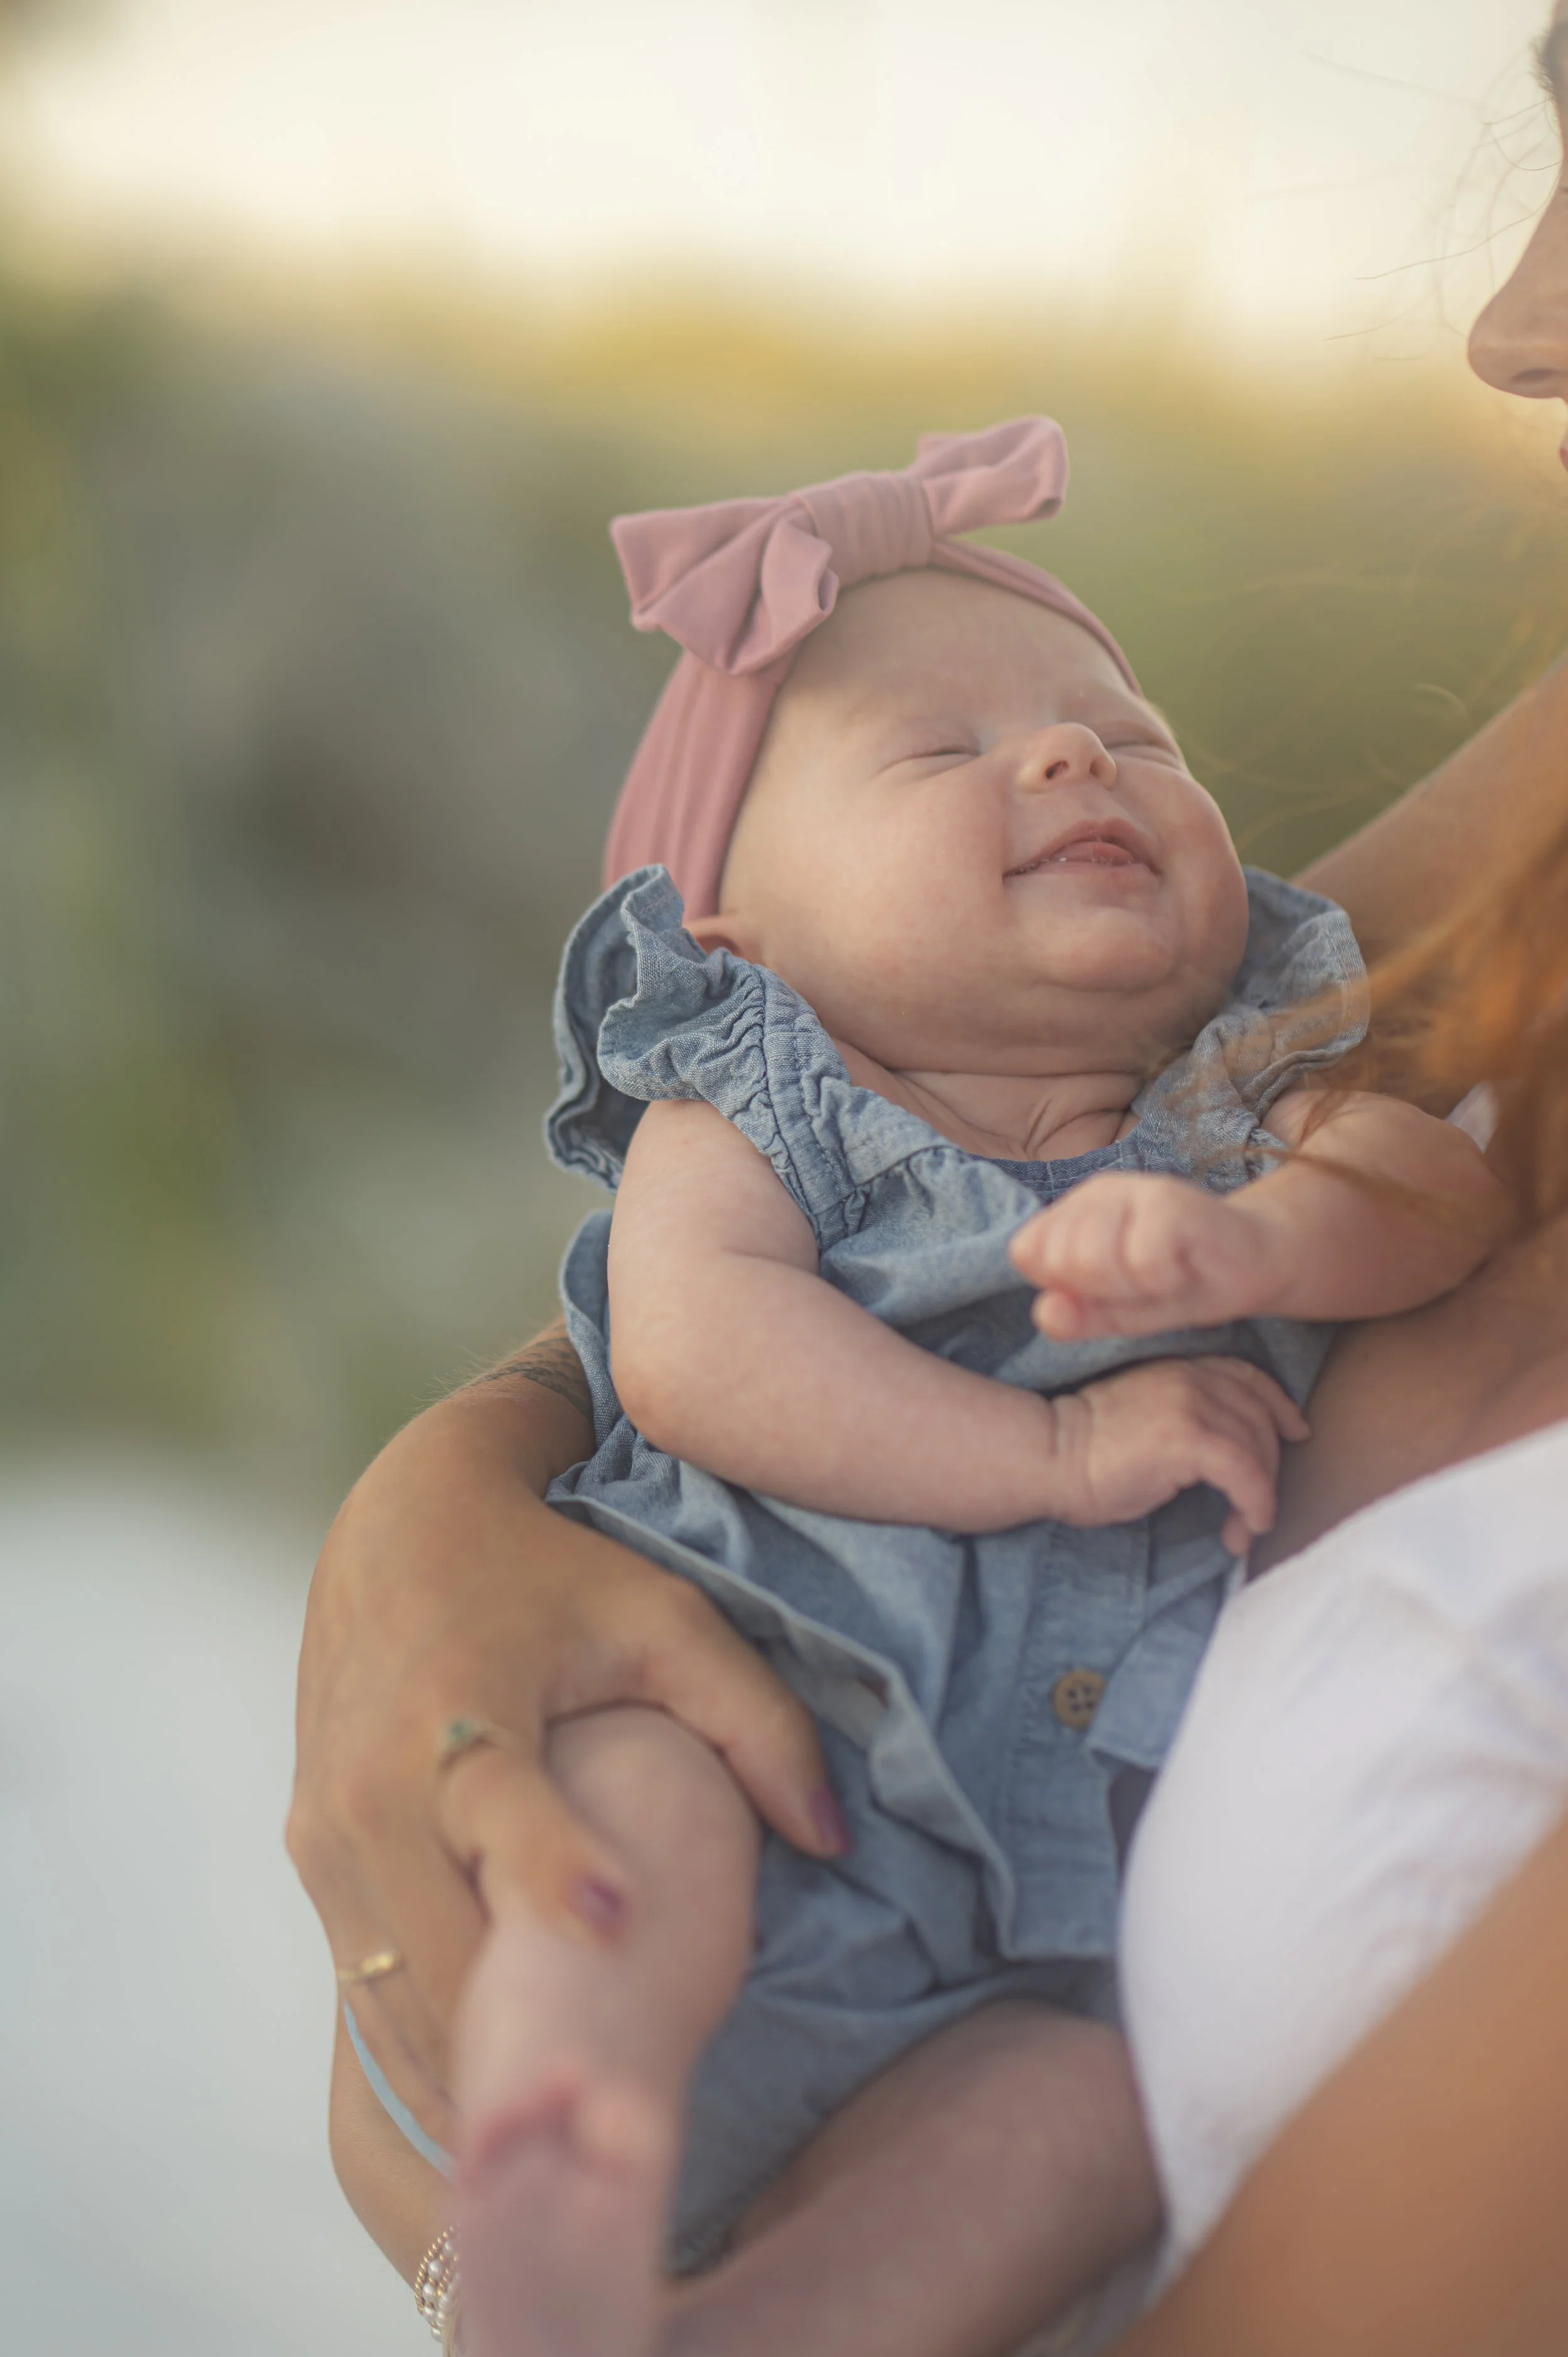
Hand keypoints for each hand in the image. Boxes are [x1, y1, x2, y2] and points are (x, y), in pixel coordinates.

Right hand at [287, 1367, 836, 2151]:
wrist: (396, 1531)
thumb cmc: (548, 1577)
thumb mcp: (664, 1619)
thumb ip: (755, 1722)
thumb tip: (831, 1842)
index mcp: (457, 1705)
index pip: (501, 1806)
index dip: (553, 1868)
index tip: (614, 1924)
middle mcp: (372, 1782)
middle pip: (438, 1946)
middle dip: (516, 2043)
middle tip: (605, 2121)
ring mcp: (328, 1832)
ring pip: (392, 1996)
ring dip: (467, 2074)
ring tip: (558, 2159)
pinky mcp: (313, 1859)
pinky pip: (366, 1985)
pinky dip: (425, 2050)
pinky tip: (495, 2112)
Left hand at [1010, 1172, 1278, 1340]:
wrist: (1256, 1265)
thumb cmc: (1180, 1284)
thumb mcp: (1119, 1312)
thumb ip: (1077, 1315)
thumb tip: (1044, 1312)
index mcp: (1076, 1210)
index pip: (1027, 1251)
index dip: (1064, 1284)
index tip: (1108, 1286)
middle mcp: (1101, 1191)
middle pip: (1059, 1259)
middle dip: (1101, 1289)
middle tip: (1143, 1281)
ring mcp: (1138, 1190)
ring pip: (1094, 1259)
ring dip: (1134, 1286)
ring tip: (1163, 1274)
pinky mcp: (1174, 1201)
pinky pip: (1144, 1262)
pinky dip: (1166, 1280)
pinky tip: (1186, 1267)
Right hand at [1051, 1355, 1308, 1554]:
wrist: (1048, 1455)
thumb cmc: (1086, 1450)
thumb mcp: (1145, 1416)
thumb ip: (1187, 1415)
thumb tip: (1230, 1454)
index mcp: (1180, 1366)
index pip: (1247, 1377)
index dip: (1278, 1405)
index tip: (1295, 1431)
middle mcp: (1192, 1376)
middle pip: (1260, 1418)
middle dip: (1270, 1467)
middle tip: (1256, 1511)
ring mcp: (1191, 1403)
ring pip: (1258, 1448)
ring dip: (1261, 1496)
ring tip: (1244, 1529)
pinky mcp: (1188, 1437)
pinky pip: (1245, 1472)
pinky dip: (1255, 1503)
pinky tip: (1244, 1526)